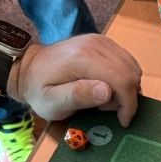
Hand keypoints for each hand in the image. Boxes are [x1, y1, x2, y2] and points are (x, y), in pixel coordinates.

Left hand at [10, 34, 142, 126]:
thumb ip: (78, 96)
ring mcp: (100, 41)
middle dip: (126, 97)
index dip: (128, 104)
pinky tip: (105, 87)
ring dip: (125, 88)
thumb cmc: (39, 90)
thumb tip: (107, 91)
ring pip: (132, 67)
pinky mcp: (102, 42)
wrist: (28, 68)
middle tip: (105, 109)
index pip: (122, 80)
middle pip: (130, 73)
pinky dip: (123, 78)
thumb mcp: (52, 102)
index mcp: (83, 58)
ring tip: (103, 99)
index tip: (122, 121)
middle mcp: (96, 44)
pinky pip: (126, 62)